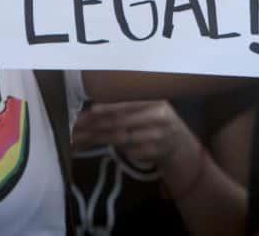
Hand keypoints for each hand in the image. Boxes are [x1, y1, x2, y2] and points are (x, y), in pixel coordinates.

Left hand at [70, 101, 196, 172]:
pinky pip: (128, 151)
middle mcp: (159, 121)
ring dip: (101, 138)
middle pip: (123, 124)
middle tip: (79, 125)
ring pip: (123, 139)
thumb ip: (131, 107)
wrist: (179, 144)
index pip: (130, 105)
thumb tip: (96, 107)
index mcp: (157, 104)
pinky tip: (101, 144)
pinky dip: (114, 148)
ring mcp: (157, 140)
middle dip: (99, 125)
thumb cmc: (158, 121)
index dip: (110, 108)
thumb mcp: (152, 108)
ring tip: (82, 136)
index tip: (92, 110)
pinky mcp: (153, 155)